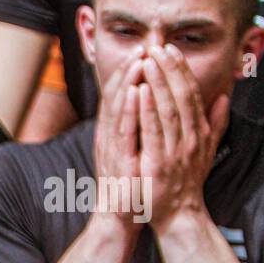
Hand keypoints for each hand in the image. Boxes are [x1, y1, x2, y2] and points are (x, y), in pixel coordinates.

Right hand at [92, 50, 145, 224]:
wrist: (121, 216)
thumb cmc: (132, 185)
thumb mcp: (137, 150)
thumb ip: (143, 128)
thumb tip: (152, 106)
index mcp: (117, 132)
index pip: (124, 94)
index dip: (133, 71)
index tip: (146, 50)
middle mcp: (110, 135)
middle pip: (118, 95)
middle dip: (130, 69)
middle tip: (142, 46)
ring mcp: (112, 147)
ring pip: (119, 108)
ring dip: (127, 82)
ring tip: (138, 59)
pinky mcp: (117, 159)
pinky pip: (123, 130)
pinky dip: (128, 109)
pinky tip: (135, 91)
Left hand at [137, 43, 229, 228]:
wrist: (176, 215)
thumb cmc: (184, 181)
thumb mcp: (204, 149)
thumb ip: (215, 123)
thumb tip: (225, 96)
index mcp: (198, 133)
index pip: (190, 95)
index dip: (181, 71)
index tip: (171, 50)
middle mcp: (190, 139)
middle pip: (180, 97)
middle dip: (169, 70)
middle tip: (157, 47)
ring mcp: (174, 151)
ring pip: (167, 110)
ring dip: (157, 84)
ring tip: (147, 61)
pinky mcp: (157, 164)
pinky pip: (152, 133)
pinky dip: (146, 111)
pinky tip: (138, 93)